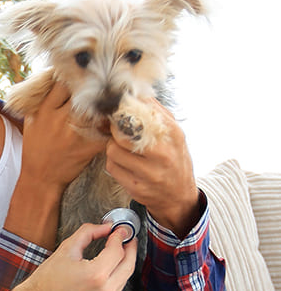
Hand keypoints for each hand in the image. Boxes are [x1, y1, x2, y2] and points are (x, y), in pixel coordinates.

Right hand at [13, 223, 137, 290]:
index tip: (118, 230)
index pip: (117, 251)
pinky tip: (111, 266)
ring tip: (119, 250)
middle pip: (128, 265)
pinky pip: (117, 288)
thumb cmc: (46, 281)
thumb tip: (104, 227)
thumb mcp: (66, 249)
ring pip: (125, 277)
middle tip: (126, 237)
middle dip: (130, 248)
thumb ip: (88, 233)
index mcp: (96, 275)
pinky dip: (117, 275)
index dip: (119, 237)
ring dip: (125, 262)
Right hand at [20, 82, 106, 196]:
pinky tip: (116, 119)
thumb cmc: (35, 148)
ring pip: (98, 108)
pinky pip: (107, 130)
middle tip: (103, 81)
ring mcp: (75, 133)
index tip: (80, 75)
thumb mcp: (31, 121)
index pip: (62, 83)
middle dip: (92, 87)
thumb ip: (40, 101)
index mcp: (45, 111)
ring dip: (106, 103)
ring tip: (114, 97)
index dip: (72, 76)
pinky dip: (113, 124)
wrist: (40, 178)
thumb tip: (51, 79)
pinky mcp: (89, 146)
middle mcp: (60, 119)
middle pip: (82, 92)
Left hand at [107, 99, 200, 236]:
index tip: (119, 112)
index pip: (140, 114)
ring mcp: (149, 173)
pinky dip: (113, 163)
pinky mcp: (137, 187)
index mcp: (172, 134)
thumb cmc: (174, 159)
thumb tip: (135, 93)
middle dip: (115, 132)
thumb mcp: (173, 134)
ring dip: (113, 149)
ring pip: (112, 151)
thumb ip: (156, 113)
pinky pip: (111, 168)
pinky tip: (124, 164)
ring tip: (124, 151)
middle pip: (121, 134)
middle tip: (119, 133)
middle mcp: (162, 153)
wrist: (179, 196)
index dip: (124, 111)